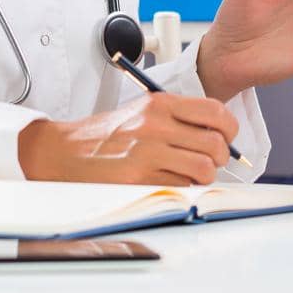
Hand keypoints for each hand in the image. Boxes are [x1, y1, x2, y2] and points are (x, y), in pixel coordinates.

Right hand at [17, 92, 238, 185]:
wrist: (63, 152)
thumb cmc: (106, 134)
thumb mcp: (142, 111)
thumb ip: (178, 117)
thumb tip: (218, 132)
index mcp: (160, 104)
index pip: (215, 111)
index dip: (229, 128)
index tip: (227, 137)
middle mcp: (156, 125)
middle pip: (215, 144)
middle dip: (220, 157)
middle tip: (210, 161)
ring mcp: (148, 153)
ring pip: (203, 169)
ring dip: (203, 177)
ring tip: (190, 175)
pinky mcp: (139, 178)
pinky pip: (181, 187)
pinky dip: (183, 189)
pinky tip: (169, 182)